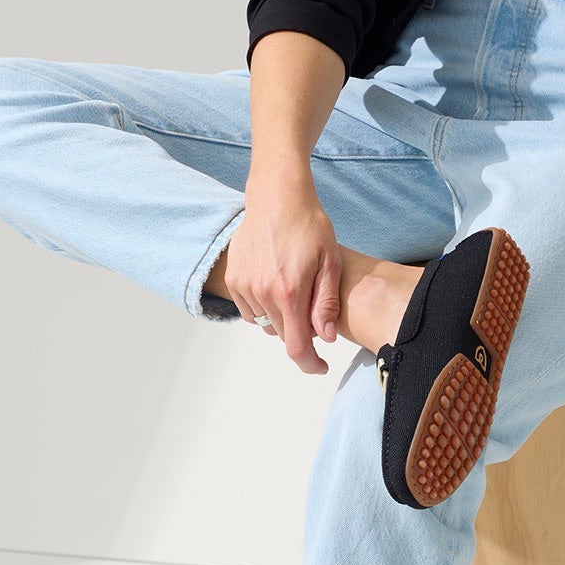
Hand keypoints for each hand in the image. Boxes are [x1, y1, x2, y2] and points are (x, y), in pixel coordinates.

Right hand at [223, 176, 343, 375]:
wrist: (277, 197)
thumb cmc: (308, 225)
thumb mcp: (330, 263)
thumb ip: (326, 304)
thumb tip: (325, 338)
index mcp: (289, 293)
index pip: (296, 347)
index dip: (310, 364)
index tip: (319, 366)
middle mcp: (262, 293)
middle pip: (282, 335)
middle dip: (300, 332)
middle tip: (315, 309)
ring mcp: (244, 286)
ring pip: (265, 323)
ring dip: (281, 319)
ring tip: (295, 290)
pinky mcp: (234, 278)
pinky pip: (249, 310)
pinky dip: (263, 308)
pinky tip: (276, 287)